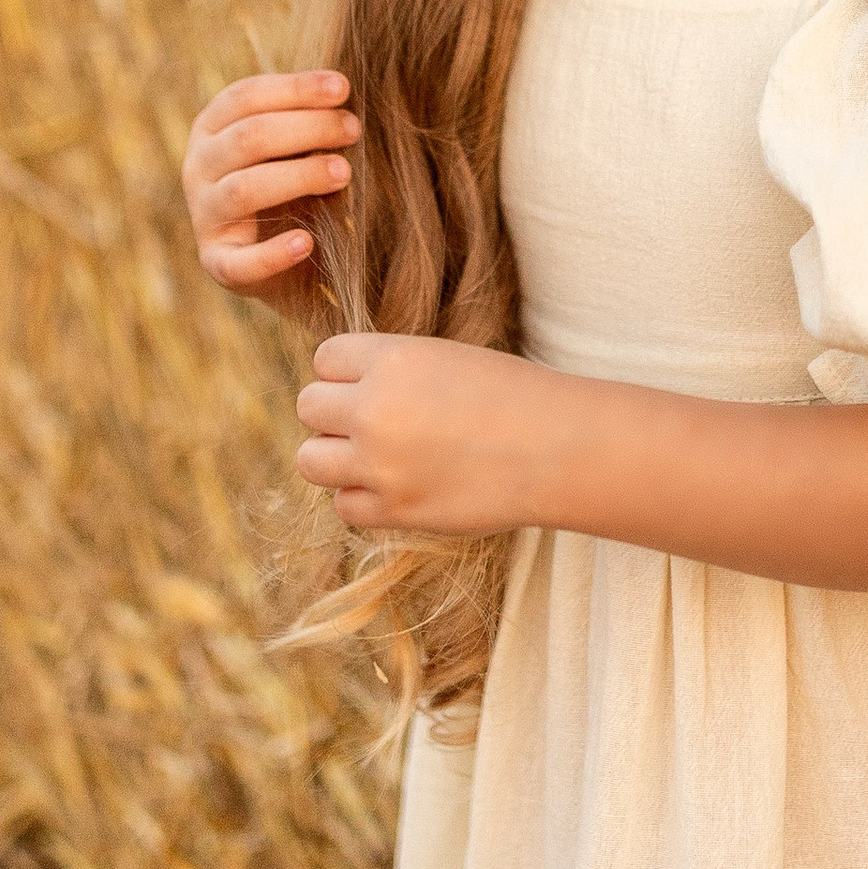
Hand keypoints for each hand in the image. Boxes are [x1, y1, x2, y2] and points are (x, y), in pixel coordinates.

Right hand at [181, 72, 360, 296]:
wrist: (283, 255)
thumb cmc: (291, 181)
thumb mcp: (292, 144)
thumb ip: (306, 120)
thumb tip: (342, 92)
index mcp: (212, 127)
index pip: (246, 96)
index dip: (295, 89)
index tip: (343, 87)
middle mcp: (198, 167)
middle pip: (248, 138)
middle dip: (307, 128)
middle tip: (352, 129)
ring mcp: (204, 216)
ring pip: (245, 189)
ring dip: (299, 176)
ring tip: (344, 172)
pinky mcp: (219, 262)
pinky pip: (240, 261)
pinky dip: (273, 254)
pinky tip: (306, 242)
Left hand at [297, 333, 563, 534]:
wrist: (559, 448)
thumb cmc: (512, 396)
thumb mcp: (445, 359)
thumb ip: (390, 371)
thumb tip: (341, 391)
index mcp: (392, 359)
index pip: (325, 359)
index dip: (347, 373)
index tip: (376, 385)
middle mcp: (374, 409)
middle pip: (308, 406)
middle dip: (335, 415)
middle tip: (376, 423)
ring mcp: (379, 464)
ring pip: (310, 460)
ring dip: (336, 458)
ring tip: (374, 458)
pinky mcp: (394, 510)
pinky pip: (344, 506)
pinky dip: (363, 499)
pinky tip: (399, 487)